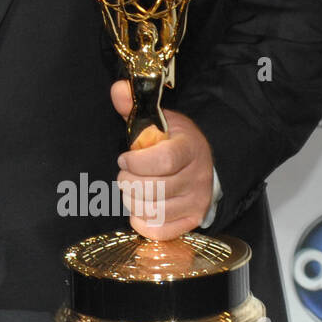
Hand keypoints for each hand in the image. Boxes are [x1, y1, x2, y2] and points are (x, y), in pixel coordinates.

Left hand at [110, 80, 213, 240]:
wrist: (203, 162)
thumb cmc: (173, 140)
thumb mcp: (157, 118)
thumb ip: (134, 105)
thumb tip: (118, 89)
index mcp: (190, 148)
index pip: (164, 160)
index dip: (136, 163)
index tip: (124, 159)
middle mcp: (198, 177)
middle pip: (155, 189)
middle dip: (129, 182)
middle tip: (124, 176)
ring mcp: (197, 201)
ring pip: (155, 211)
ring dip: (132, 201)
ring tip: (131, 190)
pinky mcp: (192, 220)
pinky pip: (161, 231)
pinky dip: (142, 223)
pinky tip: (138, 209)